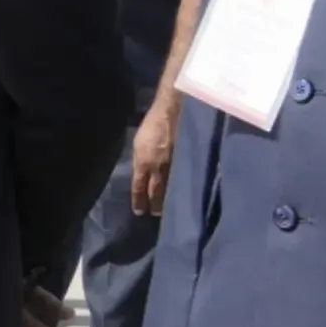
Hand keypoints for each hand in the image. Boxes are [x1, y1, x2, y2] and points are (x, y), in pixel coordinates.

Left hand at [131, 96, 179, 218]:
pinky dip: (182, 188)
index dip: (138, 200)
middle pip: (155, 192)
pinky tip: (184, 194)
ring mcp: (174, 165)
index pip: (138, 187)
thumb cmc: (152, 124)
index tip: (139, 212)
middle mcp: (158, 167)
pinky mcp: (187, 161)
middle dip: (155, 204)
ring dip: (169, 200)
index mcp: (143, 162)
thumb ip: (140, 160)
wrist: (172, 111)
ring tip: (169, 210)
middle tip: (155, 215)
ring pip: (171, 188)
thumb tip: (141, 173)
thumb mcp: (138, 143)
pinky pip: (183, 179)